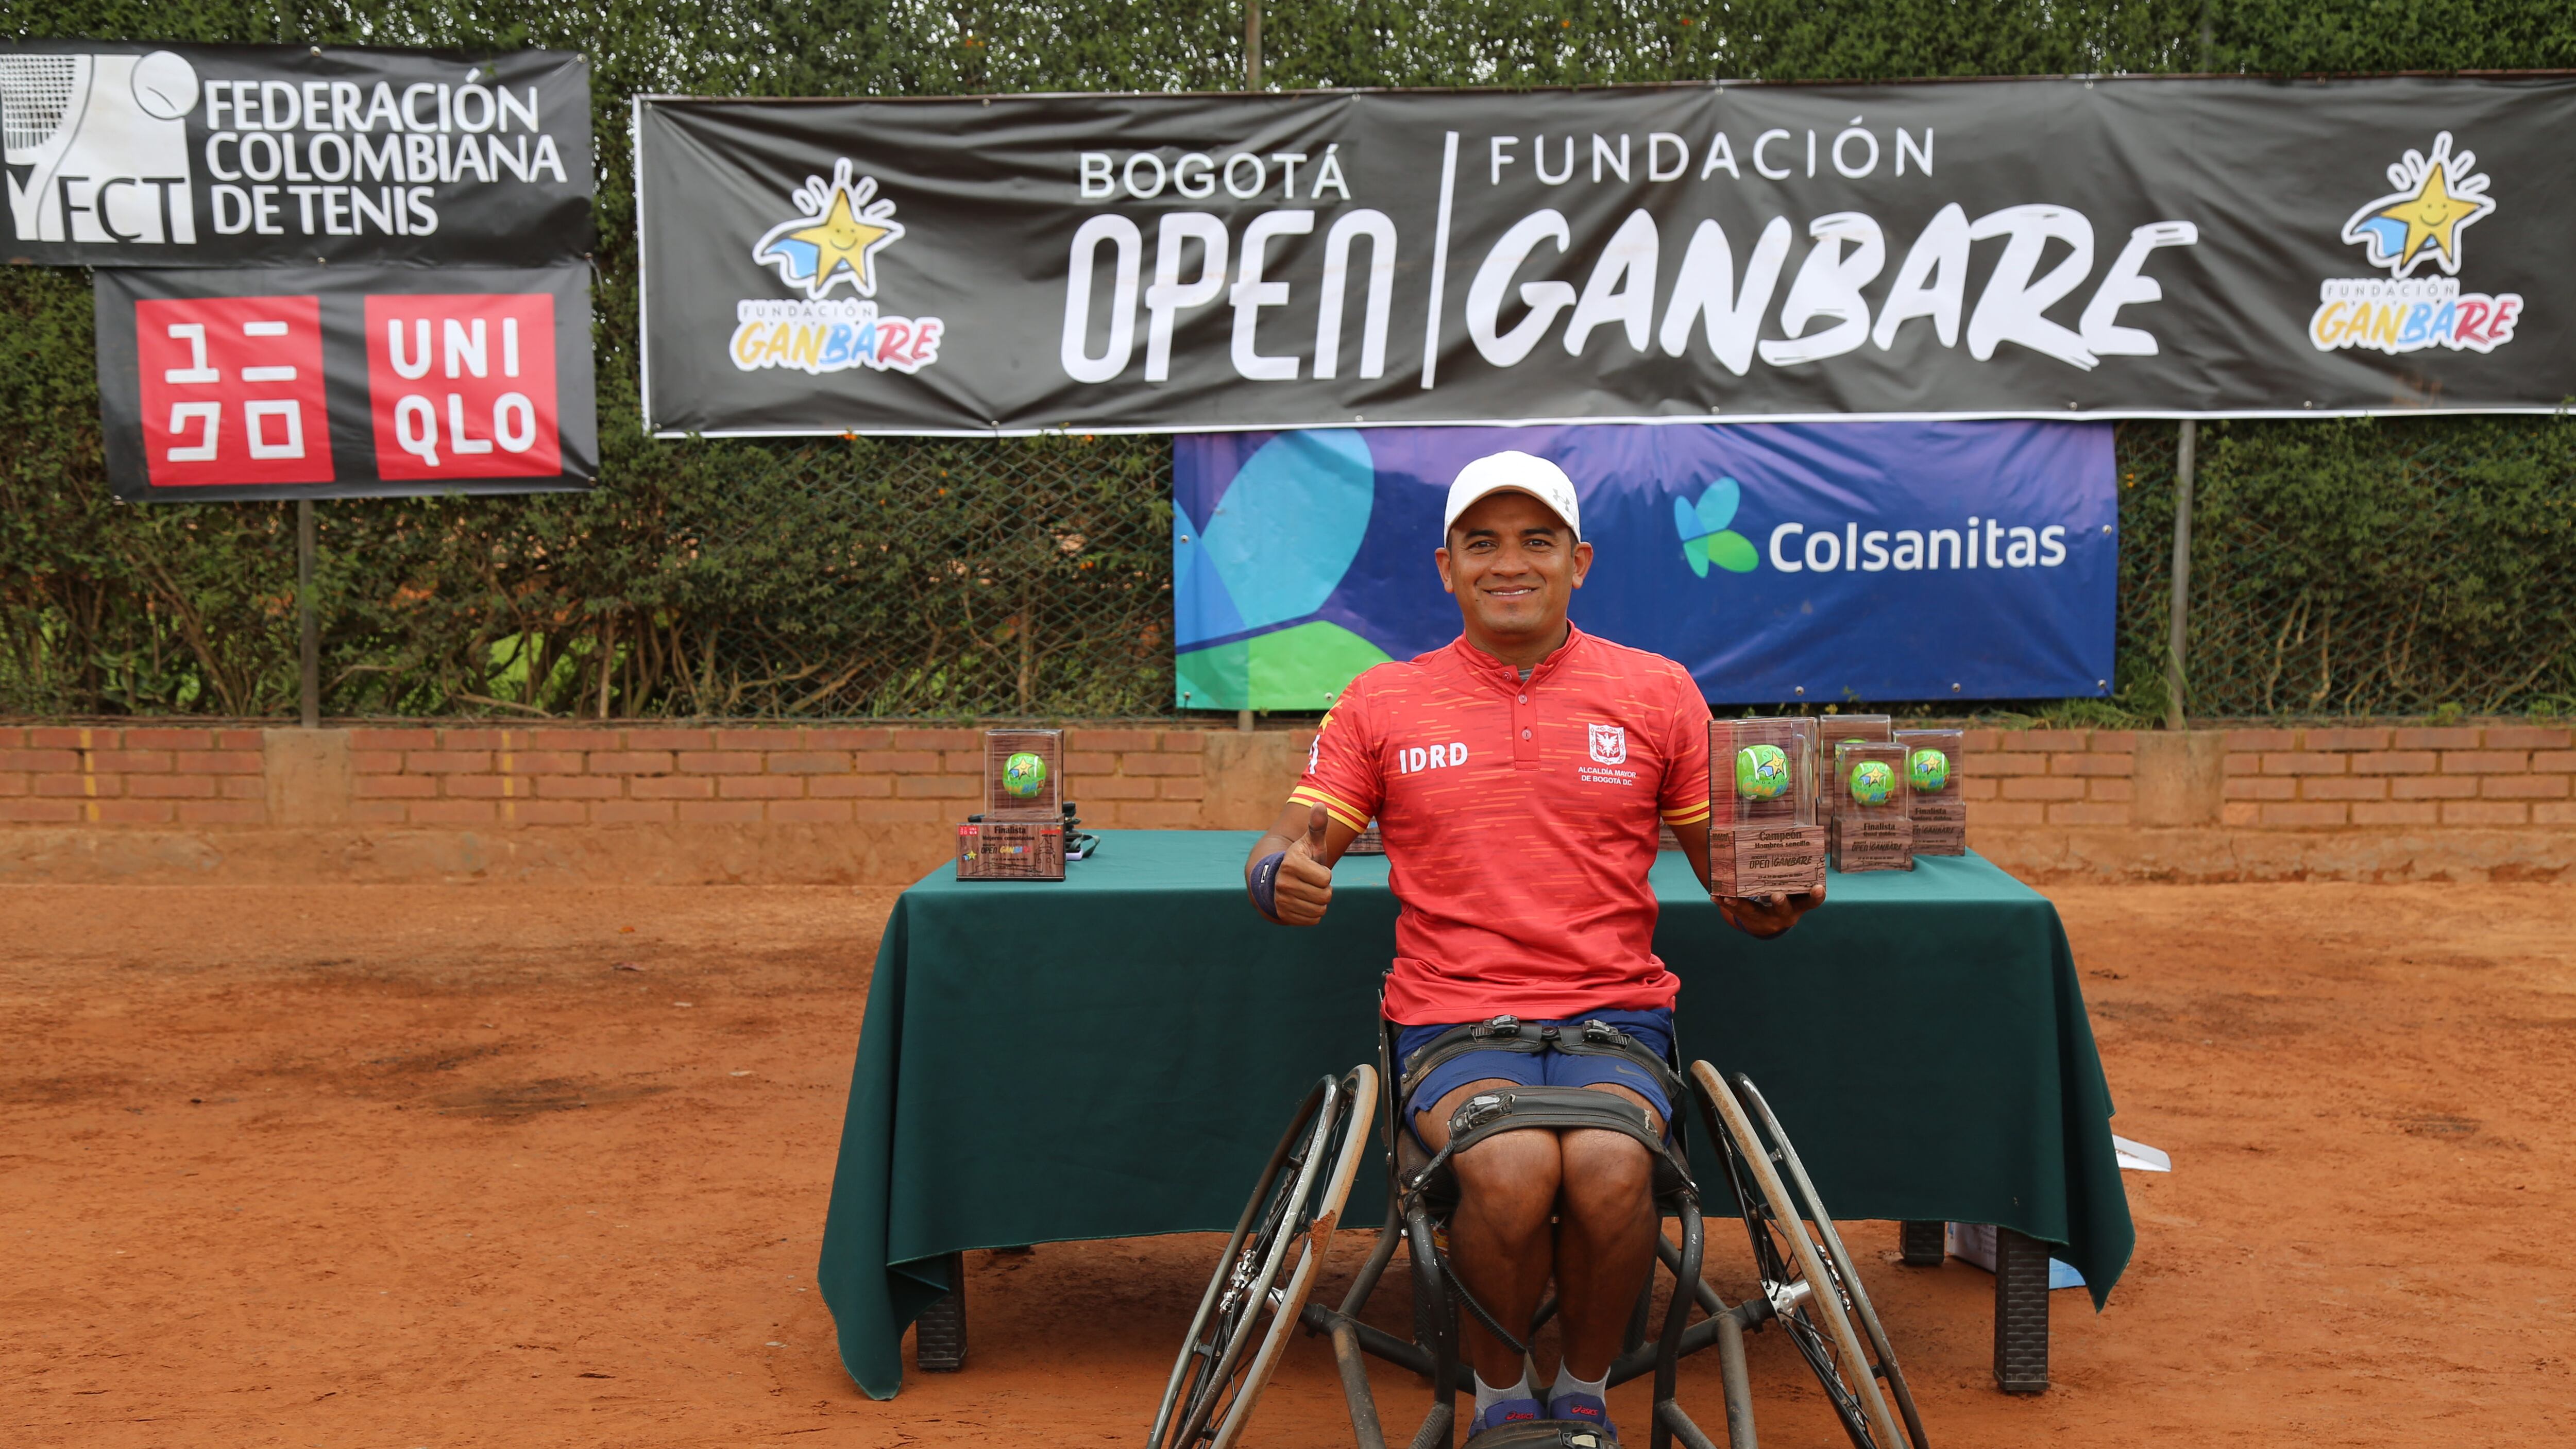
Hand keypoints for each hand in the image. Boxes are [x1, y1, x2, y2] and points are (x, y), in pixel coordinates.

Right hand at [1274, 805, 1334, 926]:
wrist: (1280, 878)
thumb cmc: (1303, 858)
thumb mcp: (1311, 842)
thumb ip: (1317, 825)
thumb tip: (1320, 804)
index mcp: (1291, 862)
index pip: (1326, 878)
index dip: (1325, 873)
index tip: (1314, 868)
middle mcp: (1282, 882)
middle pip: (1325, 896)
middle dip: (1324, 890)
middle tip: (1313, 882)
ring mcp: (1281, 900)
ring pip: (1320, 909)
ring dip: (1320, 902)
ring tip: (1309, 891)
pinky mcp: (1283, 915)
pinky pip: (1313, 920)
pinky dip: (1314, 913)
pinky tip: (1305, 902)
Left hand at [1717, 878, 1824, 938]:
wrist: (1771, 921)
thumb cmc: (1787, 894)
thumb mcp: (1795, 887)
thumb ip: (1794, 868)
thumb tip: (1787, 829)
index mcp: (1799, 904)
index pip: (1811, 901)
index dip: (1816, 896)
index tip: (1819, 888)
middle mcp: (1785, 913)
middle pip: (1783, 909)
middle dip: (1779, 901)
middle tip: (1776, 895)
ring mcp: (1766, 918)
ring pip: (1754, 911)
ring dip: (1742, 903)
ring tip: (1729, 897)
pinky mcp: (1749, 918)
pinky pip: (1736, 910)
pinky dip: (1725, 901)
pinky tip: (1715, 896)